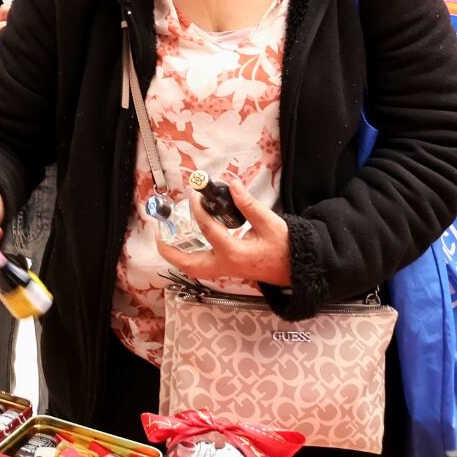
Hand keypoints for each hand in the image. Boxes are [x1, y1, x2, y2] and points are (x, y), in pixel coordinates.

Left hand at [157, 181, 291, 288]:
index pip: (208, 229)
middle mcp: (225, 265)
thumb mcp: (269, 222)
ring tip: (165, 238)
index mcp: (234, 253)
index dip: (198, 209)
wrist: (298, 267)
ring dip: (176, 255)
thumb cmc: (285, 247)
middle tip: (159, 232)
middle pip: (188, 263)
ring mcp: (225, 271)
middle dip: (169, 249)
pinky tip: (186, 242)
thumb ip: (248, 204)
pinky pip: (201, 266)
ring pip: (193, 268)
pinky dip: (189, 256)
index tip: (195, 194)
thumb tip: (231, 185)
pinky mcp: (227, 270)